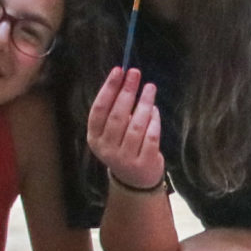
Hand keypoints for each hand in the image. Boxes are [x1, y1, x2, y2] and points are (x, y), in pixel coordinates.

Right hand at [88, 67, 164, 190]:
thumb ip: (115, 110)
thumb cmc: (123, 146)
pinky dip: (154, 121)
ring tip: (150, 88)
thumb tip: (126, 78)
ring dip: (144, 103)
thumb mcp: (112, 132)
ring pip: (136, 125)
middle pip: (117, 115)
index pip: (99, 109)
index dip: (109, 89)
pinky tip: (155, 110)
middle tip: (135, 73)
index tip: (119, 70)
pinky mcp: (143, 163)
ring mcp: (124, 158)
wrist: (135, 180)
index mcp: (95, 137)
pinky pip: (150, 136)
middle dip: (127, 91)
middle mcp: (106, 149)